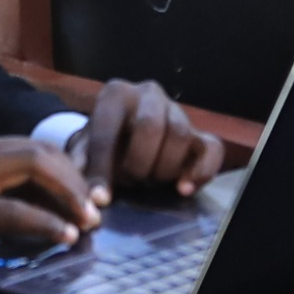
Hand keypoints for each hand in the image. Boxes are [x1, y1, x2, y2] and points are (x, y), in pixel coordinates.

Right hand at [0, 129, 97, 271]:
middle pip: (40, 149)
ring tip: (87, 222)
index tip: (82, 198)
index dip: (64, 171)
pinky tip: (63, 237)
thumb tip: (26, 217)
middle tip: (96, 210)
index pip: (28, 146)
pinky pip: (11, 210)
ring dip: (69, 193)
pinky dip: (44, 222)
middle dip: (76, 179)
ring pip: (34, 165)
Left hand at [78, 78, 223, 197]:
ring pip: (180, 134)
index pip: (108, 131)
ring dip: (163, 167)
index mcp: (115, 95)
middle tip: (131, 182)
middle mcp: (148, 94)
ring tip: (151, 182)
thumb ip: (81, 169)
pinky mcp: (200, 132)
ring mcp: (177, 110)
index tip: (102, 199)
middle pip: (150, 126)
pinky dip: (200, 171)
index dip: (103, 169)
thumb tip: (88, 197)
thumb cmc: (103, 144)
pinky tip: (183, 189)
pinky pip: (212, 148)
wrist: (125, 135)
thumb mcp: (84, 151)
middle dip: (138, 163)